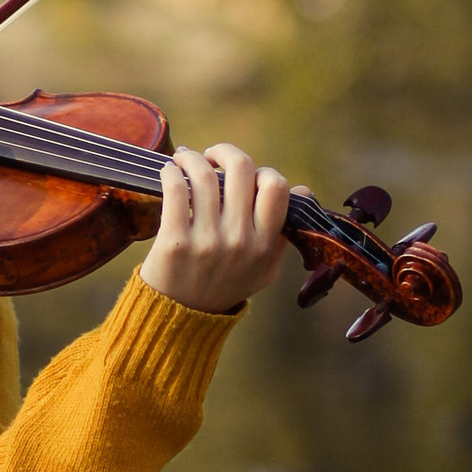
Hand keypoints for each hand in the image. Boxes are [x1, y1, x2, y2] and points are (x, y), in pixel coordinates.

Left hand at [141, 142, 290, 310]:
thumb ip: (283, 231)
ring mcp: (208, 240)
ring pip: (204, 174)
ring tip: (185, 160)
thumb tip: (304, 191)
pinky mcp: (175, 240)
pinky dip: (170, 172)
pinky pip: (175, 189)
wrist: (181, 319)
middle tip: (211, 156)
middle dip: (225, 152)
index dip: (261, 171)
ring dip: (192, 158)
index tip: (243, 175)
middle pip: (241, 169)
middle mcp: (240, 240)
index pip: (276, 187)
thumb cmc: (223, 286)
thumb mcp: (264, 268)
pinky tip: (168, 172)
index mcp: (264, 243)